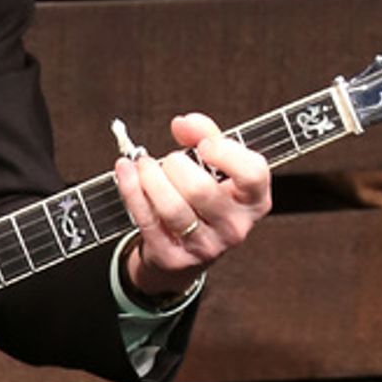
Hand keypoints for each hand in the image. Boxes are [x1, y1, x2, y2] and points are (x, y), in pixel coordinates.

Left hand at [114, 113, 270, 298]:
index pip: (252, 174)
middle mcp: (235, 227)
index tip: (204, 145)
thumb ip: (206, 136)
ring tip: (145, 165)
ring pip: (171, 207)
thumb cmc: (205, 199)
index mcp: (254, 201)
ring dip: (150, 177)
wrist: (186, 251)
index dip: (226, 153)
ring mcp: (205, 247)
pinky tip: (126, 171)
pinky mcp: (173, 258)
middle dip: (176, 165)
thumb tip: (183, 124)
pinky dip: (131, 189)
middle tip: (170, 161)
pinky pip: (147, 219)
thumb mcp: (216, 166)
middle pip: (201, 189)